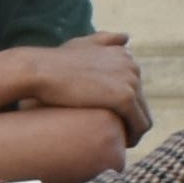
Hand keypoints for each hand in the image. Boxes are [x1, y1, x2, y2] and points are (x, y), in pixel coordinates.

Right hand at [25, 33, 149, 133]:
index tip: (111, 119)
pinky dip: (133, 138)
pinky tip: (120, 146)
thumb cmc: (54, 61)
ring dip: (134, 132)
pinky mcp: (125, 98)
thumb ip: (104, 40)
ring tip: (118, 144)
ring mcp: (131, 81)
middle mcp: (132, 65)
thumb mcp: (82, 44)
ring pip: (143, 116)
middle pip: (141, 103)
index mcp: (125, 55)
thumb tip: (126, 37)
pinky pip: (139, 126)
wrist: (39, 70)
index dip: (124, 106)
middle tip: (115, 136)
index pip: (135, 88)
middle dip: (130, 120)